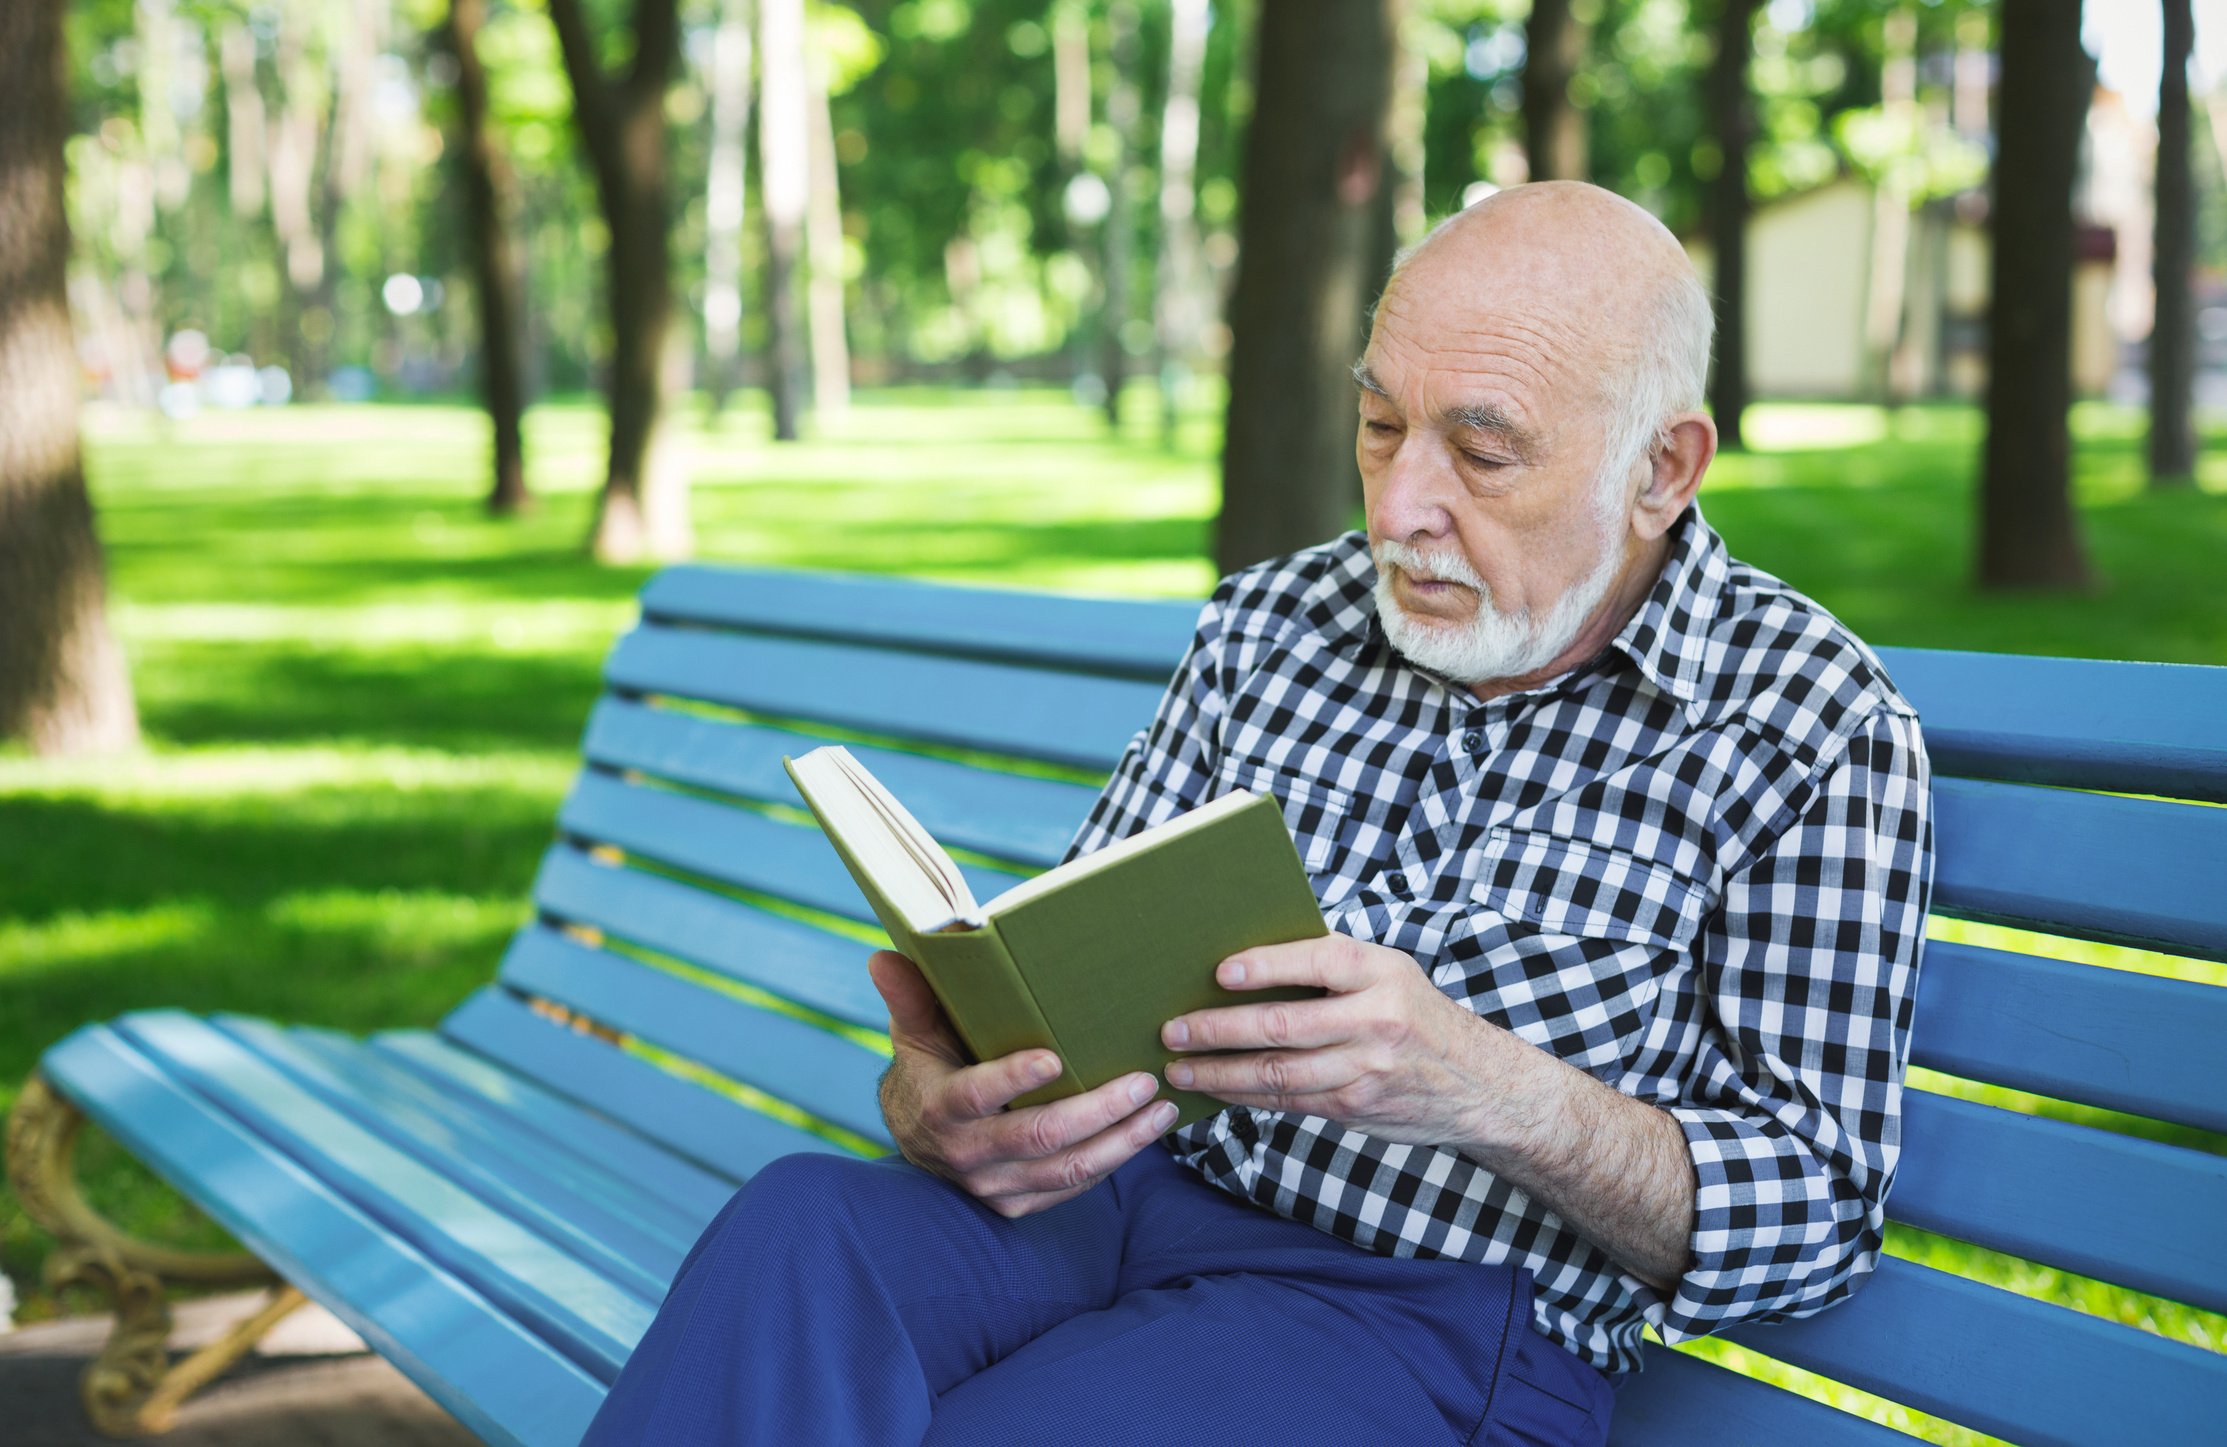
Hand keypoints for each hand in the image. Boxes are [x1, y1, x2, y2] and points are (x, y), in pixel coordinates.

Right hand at [869, 950, 1178, 1217]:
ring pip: (1067, 1170)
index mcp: (940, 1109)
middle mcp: (966, 1155)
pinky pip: (1072, 1187)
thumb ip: (909, 997)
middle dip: (1098, 1110)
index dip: (1014, 1080)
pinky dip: (1113, 1161)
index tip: (1054, 1057)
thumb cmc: (929, 1069)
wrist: (918, 1139)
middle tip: (1144, 1080)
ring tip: (1162, 1109)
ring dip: (1122, 1141)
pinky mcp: (1018, 1203)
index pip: (977, 1095)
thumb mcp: (914, 1032)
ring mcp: (995, 1186)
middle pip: (1038, 1138)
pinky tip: (1145, 1133)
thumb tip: (884, 957)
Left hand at [1159, 934, 1503, 1148]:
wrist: (1479, 1084)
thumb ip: (1332, 967)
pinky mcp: (1354, 1108)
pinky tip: (1216, 1089)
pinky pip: (1289, 1101)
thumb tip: (1245, 964)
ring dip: (1221, 1073)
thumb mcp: (1391, 974)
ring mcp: (1366, 1070)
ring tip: (1181, 1068)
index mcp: (1383, 973)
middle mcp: (1377, 1021)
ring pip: (1278, 1073)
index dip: (1266, 966)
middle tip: (1173, 1030)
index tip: (1219, 973)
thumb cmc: (1416, 1014)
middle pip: (1284, 1025)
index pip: (1317, 961)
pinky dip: (1246, 1096)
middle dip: (1219, 1029)